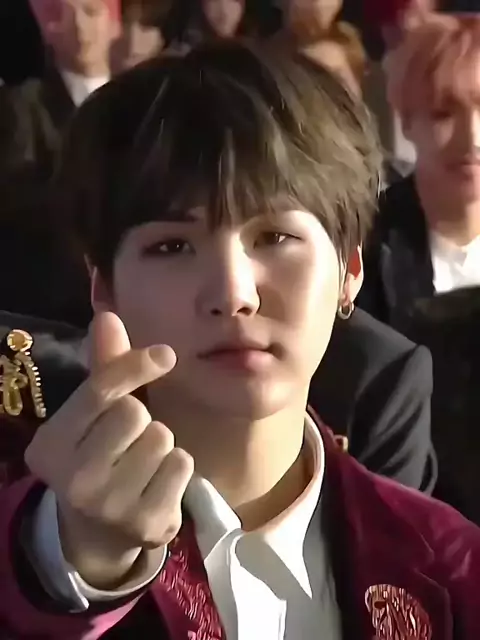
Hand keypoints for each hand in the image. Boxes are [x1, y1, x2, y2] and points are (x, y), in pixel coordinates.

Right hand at [25, 312, 193, 588]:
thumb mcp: (92, 417)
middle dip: (141, 420)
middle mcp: (74, 478)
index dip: (135, 365)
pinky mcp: (147, 524)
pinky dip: (177, 468)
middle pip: (135, 413)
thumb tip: (108, 316)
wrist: (99, 534)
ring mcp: (110, 506)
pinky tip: (157, 485)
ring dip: (161, 445)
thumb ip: (104, 369)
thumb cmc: (98, 458)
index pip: (100, 390)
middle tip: (127, 443)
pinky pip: (182, 464)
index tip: (166, 355)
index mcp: (52, 444)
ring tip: (141, 466)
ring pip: (162, 438)